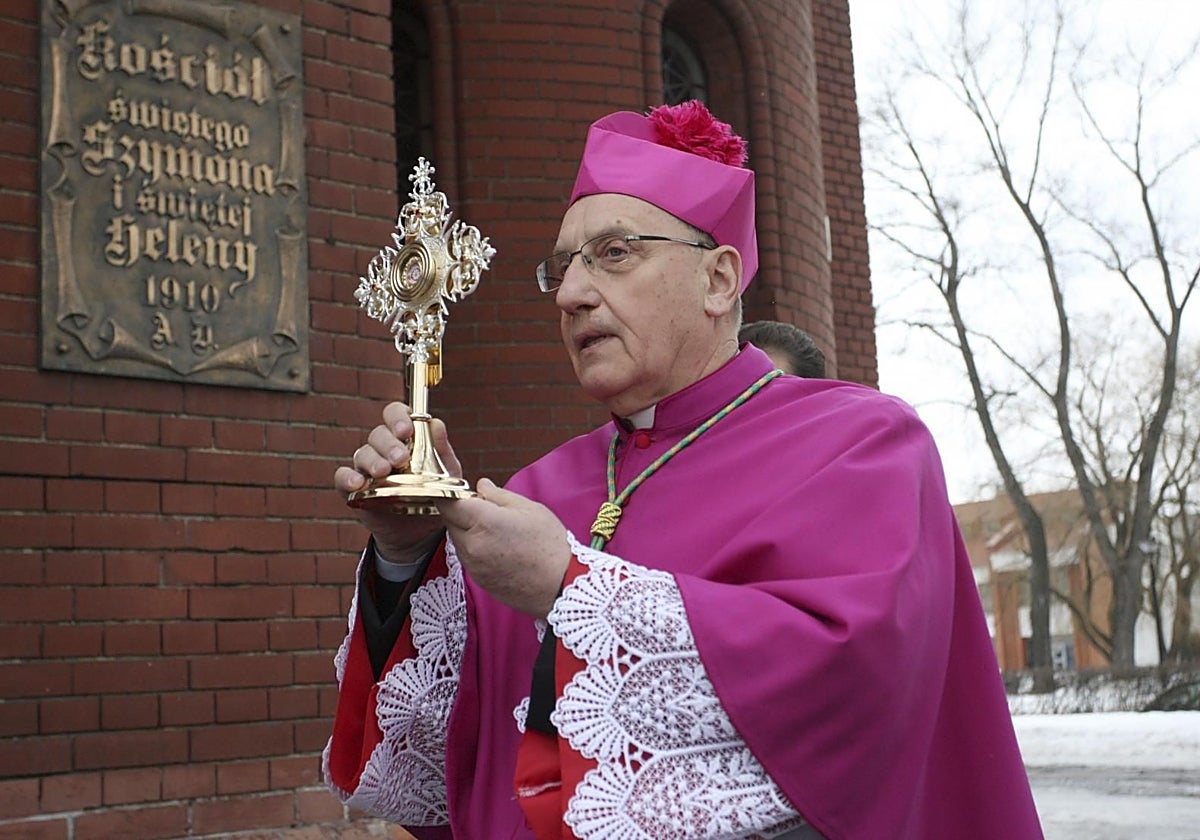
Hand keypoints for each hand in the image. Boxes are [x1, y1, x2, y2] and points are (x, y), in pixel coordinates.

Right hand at [333, 401, 462, 563]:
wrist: (422, 531)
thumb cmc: (435, 494)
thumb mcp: (446, 474)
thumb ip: (442, 451)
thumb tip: (437, 423)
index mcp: (405, 438)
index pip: (395, 415)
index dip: (398, 417)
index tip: (406, 430)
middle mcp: (383, 449)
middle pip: (378, 435)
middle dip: (388, 444)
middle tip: (400, 458)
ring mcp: (367, 468)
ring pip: (362, 453)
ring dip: (373, 461)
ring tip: (384, 472)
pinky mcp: (354, 490)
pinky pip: (343, 477)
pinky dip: (348, 478)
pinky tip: (358, 483)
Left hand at [436, 478, 571, 617]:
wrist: (561, 586)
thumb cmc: (550, 546)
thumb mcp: (529, 509)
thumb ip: (499, 495)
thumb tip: (482, 486)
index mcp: (483, 522)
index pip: (448, 503)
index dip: (451, 493)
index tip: (461, 490)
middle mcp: (471, 545)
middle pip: (450, 520)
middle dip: (461, 511)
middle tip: (485, 508)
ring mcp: (472, 565)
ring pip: (457, 538)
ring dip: (467, 529)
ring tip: (497, 530)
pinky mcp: (477, 579)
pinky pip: (467, 556)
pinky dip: (475, 547)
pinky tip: (498, 547)